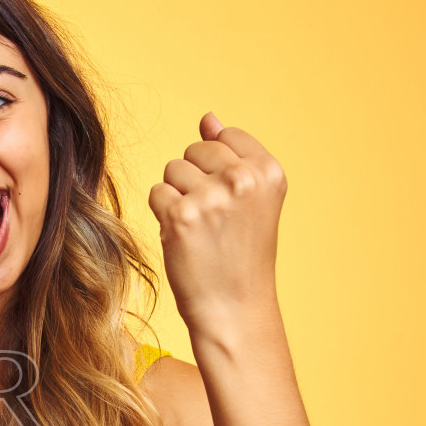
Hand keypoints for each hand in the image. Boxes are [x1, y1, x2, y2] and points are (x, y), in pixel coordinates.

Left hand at [147, 112, 287, 337]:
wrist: (234, 308)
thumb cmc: (240, 254)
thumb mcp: (250, 199)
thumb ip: (231, 154)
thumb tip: (207, 118)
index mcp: (269, 170)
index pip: (225, 135)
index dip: (218, 167)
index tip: (231, 201)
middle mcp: (243, 178)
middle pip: (195, 149)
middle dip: (195, 179)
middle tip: (213, 219)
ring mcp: (212, 196)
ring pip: (172, 169)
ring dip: (177, 196)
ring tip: (199, 228)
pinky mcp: (181, 215)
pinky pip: (157, 193)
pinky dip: (163, 214)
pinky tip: (183, 236)